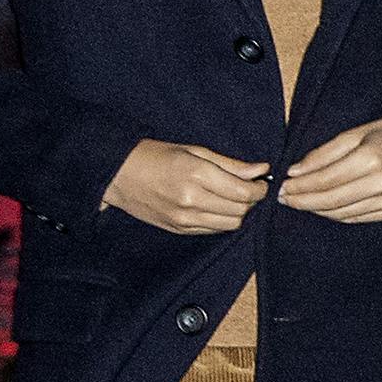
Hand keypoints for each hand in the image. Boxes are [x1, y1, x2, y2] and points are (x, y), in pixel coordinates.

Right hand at [103, 139, 268, 233]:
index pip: (243, 192)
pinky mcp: (179, 229)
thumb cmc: (156, 156)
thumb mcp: (194, 150)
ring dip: (240, 213)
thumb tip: (262, 169)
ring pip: (230, 224)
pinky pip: (214, 230)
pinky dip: (223, 220)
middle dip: (252, 201)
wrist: (118, 175)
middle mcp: (191, 200)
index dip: (260, 189)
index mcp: (196, 175)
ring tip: (235, 198)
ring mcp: (184, 218)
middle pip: (241, 211)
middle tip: (250, 189)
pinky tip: (218, 207)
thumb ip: (231, 164)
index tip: (261, 183)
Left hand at [277, 116, 381, 223]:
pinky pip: (355, 218)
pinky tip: (322, 206)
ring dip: (315, 209)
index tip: (281, 185)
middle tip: (283, 197)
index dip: (299, 185)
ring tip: (298, 201)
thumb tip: (295, 171)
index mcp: (371, 159)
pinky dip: (334, 214)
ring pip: (341, 213)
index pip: (324, 180)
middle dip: (302, 200)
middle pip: (330, 200)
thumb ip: (323, 153)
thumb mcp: (354, 133)